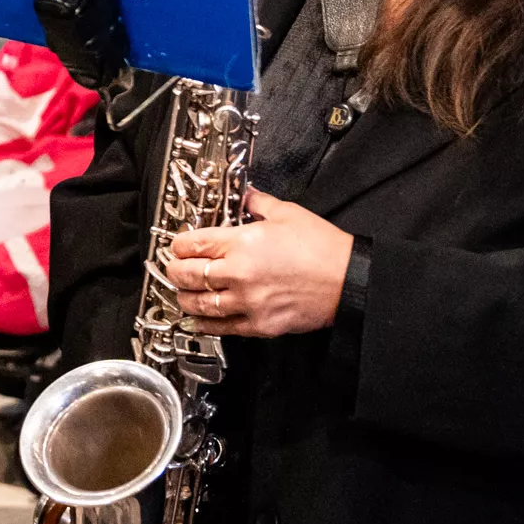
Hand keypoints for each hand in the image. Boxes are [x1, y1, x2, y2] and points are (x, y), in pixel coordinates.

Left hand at [163, 188, 354, 337]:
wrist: (349, 281)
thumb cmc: (323, 248)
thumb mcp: (288, 213)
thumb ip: (257, 204)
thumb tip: (244, 195)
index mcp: (243, 243)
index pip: (193, 244)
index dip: (179, 245)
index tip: (177, 245)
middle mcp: (239, 274)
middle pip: (188, 275)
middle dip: (175, 270)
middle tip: (174, 268)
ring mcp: (247, 303)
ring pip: (199, 304)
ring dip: (184, 298)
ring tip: (182, 293)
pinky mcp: (259, 325)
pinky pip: (221, 328)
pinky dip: (203, 323)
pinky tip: (197, 319)